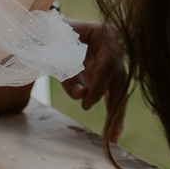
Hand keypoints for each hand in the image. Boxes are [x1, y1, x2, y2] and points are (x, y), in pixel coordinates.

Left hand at [58, 17, 128, 134]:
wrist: (50, 31)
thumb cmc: (52, 35)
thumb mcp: (55, 49)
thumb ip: (66, 70)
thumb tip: (80, 95)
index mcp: (106, 33)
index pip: (109, 61)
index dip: (100, 83)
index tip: (86, 103)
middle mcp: (116, 47)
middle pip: (119, 78)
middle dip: (114, 106)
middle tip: (108, 129)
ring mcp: (115, 62)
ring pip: (120, 91)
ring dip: (116, 115)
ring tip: (113, 137)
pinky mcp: (109, 76)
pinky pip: (113, 96)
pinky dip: (111, 113)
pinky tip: (112, 133)